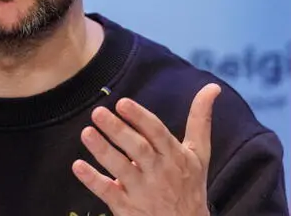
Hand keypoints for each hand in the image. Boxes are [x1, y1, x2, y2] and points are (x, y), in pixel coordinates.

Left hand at [72, 83, 220, 215]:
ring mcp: (142, 191)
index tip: (122, 103)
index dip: (140, 118)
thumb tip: (212, 87)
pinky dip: (92, 180)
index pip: (157, 133)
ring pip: (121, 169)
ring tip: (86, 133)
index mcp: (175, 156)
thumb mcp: (199, 154)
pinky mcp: (127, 208)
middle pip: (138, 149)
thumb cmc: (190, 185)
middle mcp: (159, 172)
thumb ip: (200, 120)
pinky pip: (108, 193)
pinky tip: (77, 166)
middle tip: (99, 112)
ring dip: (103, 151)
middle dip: (118, 130)